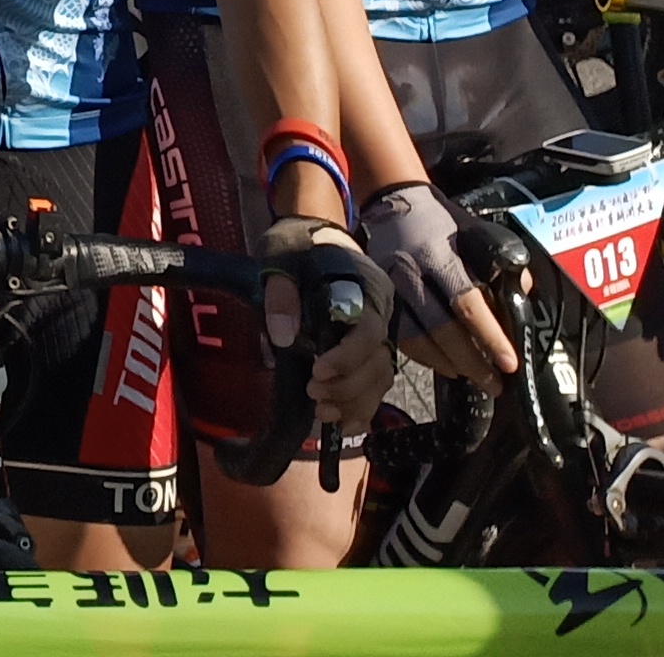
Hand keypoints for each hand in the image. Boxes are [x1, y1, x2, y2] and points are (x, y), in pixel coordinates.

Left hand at [259, 216, 396, 439]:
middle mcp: (381, 316)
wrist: (312, 237)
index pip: (369, 333)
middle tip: (312, 393)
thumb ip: (282, 295)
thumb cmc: (298, 248)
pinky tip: (342, 425)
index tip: (317, 371)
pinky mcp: (368, 353)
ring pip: (380, 381)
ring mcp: (377, 337)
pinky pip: (375, 388)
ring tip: (322, 413)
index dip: (347, 357)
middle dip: (347, 387)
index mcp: (367, 291)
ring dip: (354, 403)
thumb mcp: (282, 260)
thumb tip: (284, 336)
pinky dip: (362, 410)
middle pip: (378, 363)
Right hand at [358, 179, 516, 383]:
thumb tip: (521, 300)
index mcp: (438, 254)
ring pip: (415, 338)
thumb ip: (499, 265)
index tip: (509, 363)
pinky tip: (444, 364)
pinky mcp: (377, 297)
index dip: (490, 337)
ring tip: (472, 377)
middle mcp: (409, 272)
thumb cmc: (440, 221)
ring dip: (447, 364)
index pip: (467, 302)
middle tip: (495, 384)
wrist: (389, 200)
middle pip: (440, 328)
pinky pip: (399, 336)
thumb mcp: (475, 232)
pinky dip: (423, 356)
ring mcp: (388, 286)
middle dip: (471, 362)